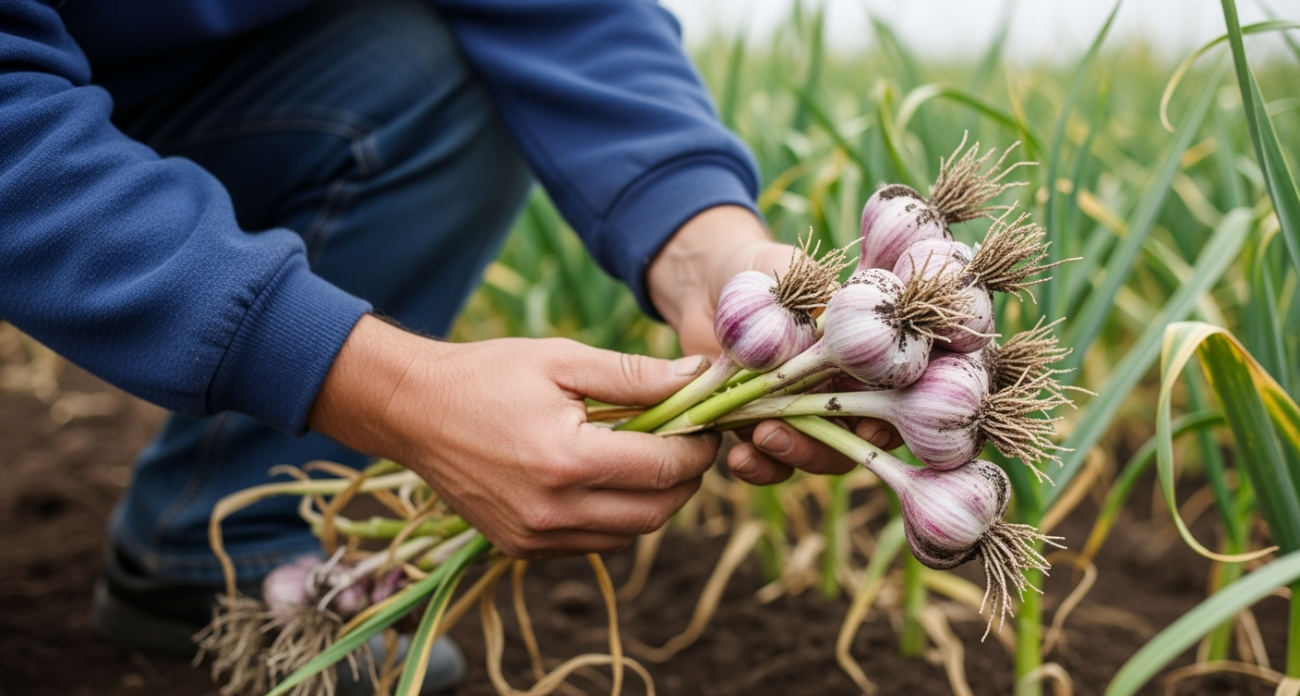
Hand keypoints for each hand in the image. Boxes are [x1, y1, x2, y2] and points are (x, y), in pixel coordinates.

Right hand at [308, 315, 719, 556]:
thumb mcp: (563, 360)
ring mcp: (534, 537)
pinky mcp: (520, 548)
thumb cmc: (488, 375)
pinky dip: (617, 518)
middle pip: (656, 512)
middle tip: (689, 444)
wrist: (412, 410)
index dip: (698, 448)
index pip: (663, 468)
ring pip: (629, 534)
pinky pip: (594, 543)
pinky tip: (609, 479)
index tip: (707, 425)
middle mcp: (552, 511)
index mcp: (566, 460)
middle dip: (685, 480)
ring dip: (654, 502)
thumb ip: (635, 375)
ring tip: (649, 458)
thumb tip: (699, 378)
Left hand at [646, 206, 902, 484]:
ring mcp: (806, 416)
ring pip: (819, 456)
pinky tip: (737, 458)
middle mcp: (845, 392)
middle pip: (859, 441)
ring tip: (760, 436)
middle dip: (827, 444)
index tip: (869, 425)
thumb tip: (826, 314)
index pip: (901, 395)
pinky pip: (772, 463)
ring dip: (794, 456)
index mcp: (867, 355)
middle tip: (787, 430)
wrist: (711, 282)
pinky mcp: (765, 429)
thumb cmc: (766, 269)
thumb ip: (814, 295)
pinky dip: (759, 467)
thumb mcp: (793, 272)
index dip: (894, 420)